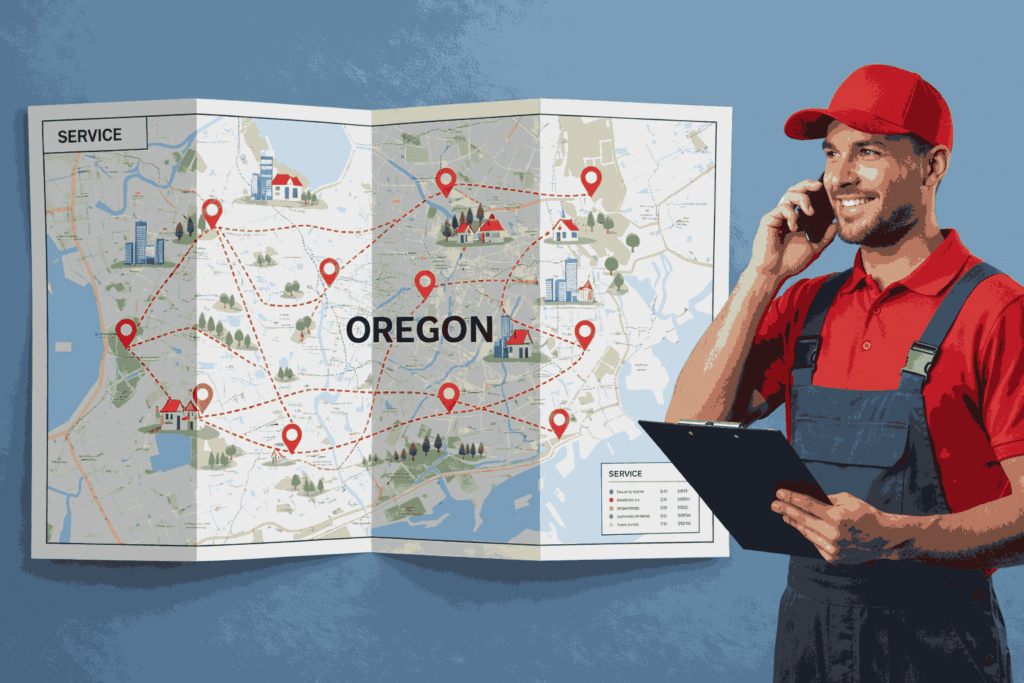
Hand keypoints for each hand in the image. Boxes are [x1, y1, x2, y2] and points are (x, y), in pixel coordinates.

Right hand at [749, 179, 837, 282]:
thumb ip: (825, 238)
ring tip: (810, 212)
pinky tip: (794, 227)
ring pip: (788, 195)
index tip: (826, 189)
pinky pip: (782, 208)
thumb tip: (836, 224)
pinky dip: (791, 214)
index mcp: (797, 219)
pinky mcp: (768, 220)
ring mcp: (777, 217)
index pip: (804, 198)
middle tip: (819, 185)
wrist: (774, 273)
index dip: (813, 191)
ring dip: (802, 199)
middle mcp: (786, 215)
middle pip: (795, 190)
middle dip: (807, 184)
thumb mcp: (814, 249)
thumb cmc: (790, 262)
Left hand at [771, 490, 897, 562]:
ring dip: (794, 523)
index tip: (779, 493)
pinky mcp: (832, 558)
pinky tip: (799, 527)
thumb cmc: (865, 514)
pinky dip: (808, 534)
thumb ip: (826, 499)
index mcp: (837, 517)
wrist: (884, 538)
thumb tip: (805, 499)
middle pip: (802, 520)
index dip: (791, 498)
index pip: (808, 506)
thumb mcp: (848, 500)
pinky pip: (814, 543)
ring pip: (806, 533)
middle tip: (773, 504)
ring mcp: (832, 549)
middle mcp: (833, 534)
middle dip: (786, 510)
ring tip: (784, 515)